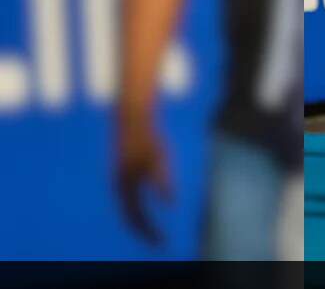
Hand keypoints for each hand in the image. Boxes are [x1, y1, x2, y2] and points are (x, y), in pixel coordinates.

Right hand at [116, 111, 170, 245]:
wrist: (132, 117)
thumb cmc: (148, 136)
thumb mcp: (160, 158)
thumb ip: (163, 180)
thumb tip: (171, 203)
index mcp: (125, 185)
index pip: (135, 218)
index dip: (149, 232)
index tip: (162, 242)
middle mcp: (118, 185)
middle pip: (129, 216)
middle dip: (143, 230)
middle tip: (159, 240)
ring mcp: (118, 178)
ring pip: (126, 207)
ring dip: (138, 221)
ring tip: (151, 230)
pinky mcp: (121, 171)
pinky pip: (127, 198)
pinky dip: (135, 208)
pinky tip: (143, 208)